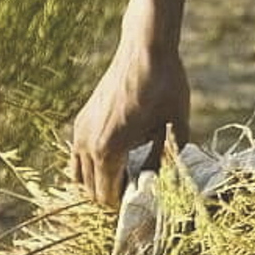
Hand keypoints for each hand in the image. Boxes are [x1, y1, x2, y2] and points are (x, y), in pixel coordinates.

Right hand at [69, 34, 190, 210]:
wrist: (145, 48)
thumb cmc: (165, 85)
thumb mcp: (175, 125)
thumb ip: (169, 158)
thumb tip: (163, 182)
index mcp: (109, 149)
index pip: (106, 196)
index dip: (125, 206)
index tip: (143, 203)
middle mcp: (88, 143)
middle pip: (91, 190)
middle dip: (112, 196)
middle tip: (138, 192)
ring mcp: (81, 130)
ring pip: (80, 174)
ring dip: (99, 181)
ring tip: (127, 177)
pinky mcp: (82, 118)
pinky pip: (78, 154)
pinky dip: (92, 164)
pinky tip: (117, 159)